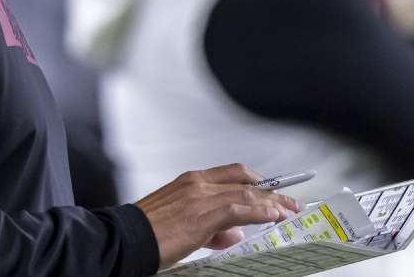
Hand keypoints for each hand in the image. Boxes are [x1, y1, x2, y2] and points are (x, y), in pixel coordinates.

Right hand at [133, 163, 301, 268]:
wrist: (124, 240)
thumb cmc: (146, 235)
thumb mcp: (183, 227)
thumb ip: (212, 228)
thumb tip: (234, 233)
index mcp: (190, 182)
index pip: (232, 174)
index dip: (256, 181)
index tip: (272, 190)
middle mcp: (197, 183)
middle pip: (244, 179)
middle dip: (270, 190)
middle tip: (289, 202)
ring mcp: (200, 196)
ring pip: (246, 192)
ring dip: (272, 202)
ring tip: (289, 212)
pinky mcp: (202, 213)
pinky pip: (240, 207)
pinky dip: (261, 210)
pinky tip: (273, 216)